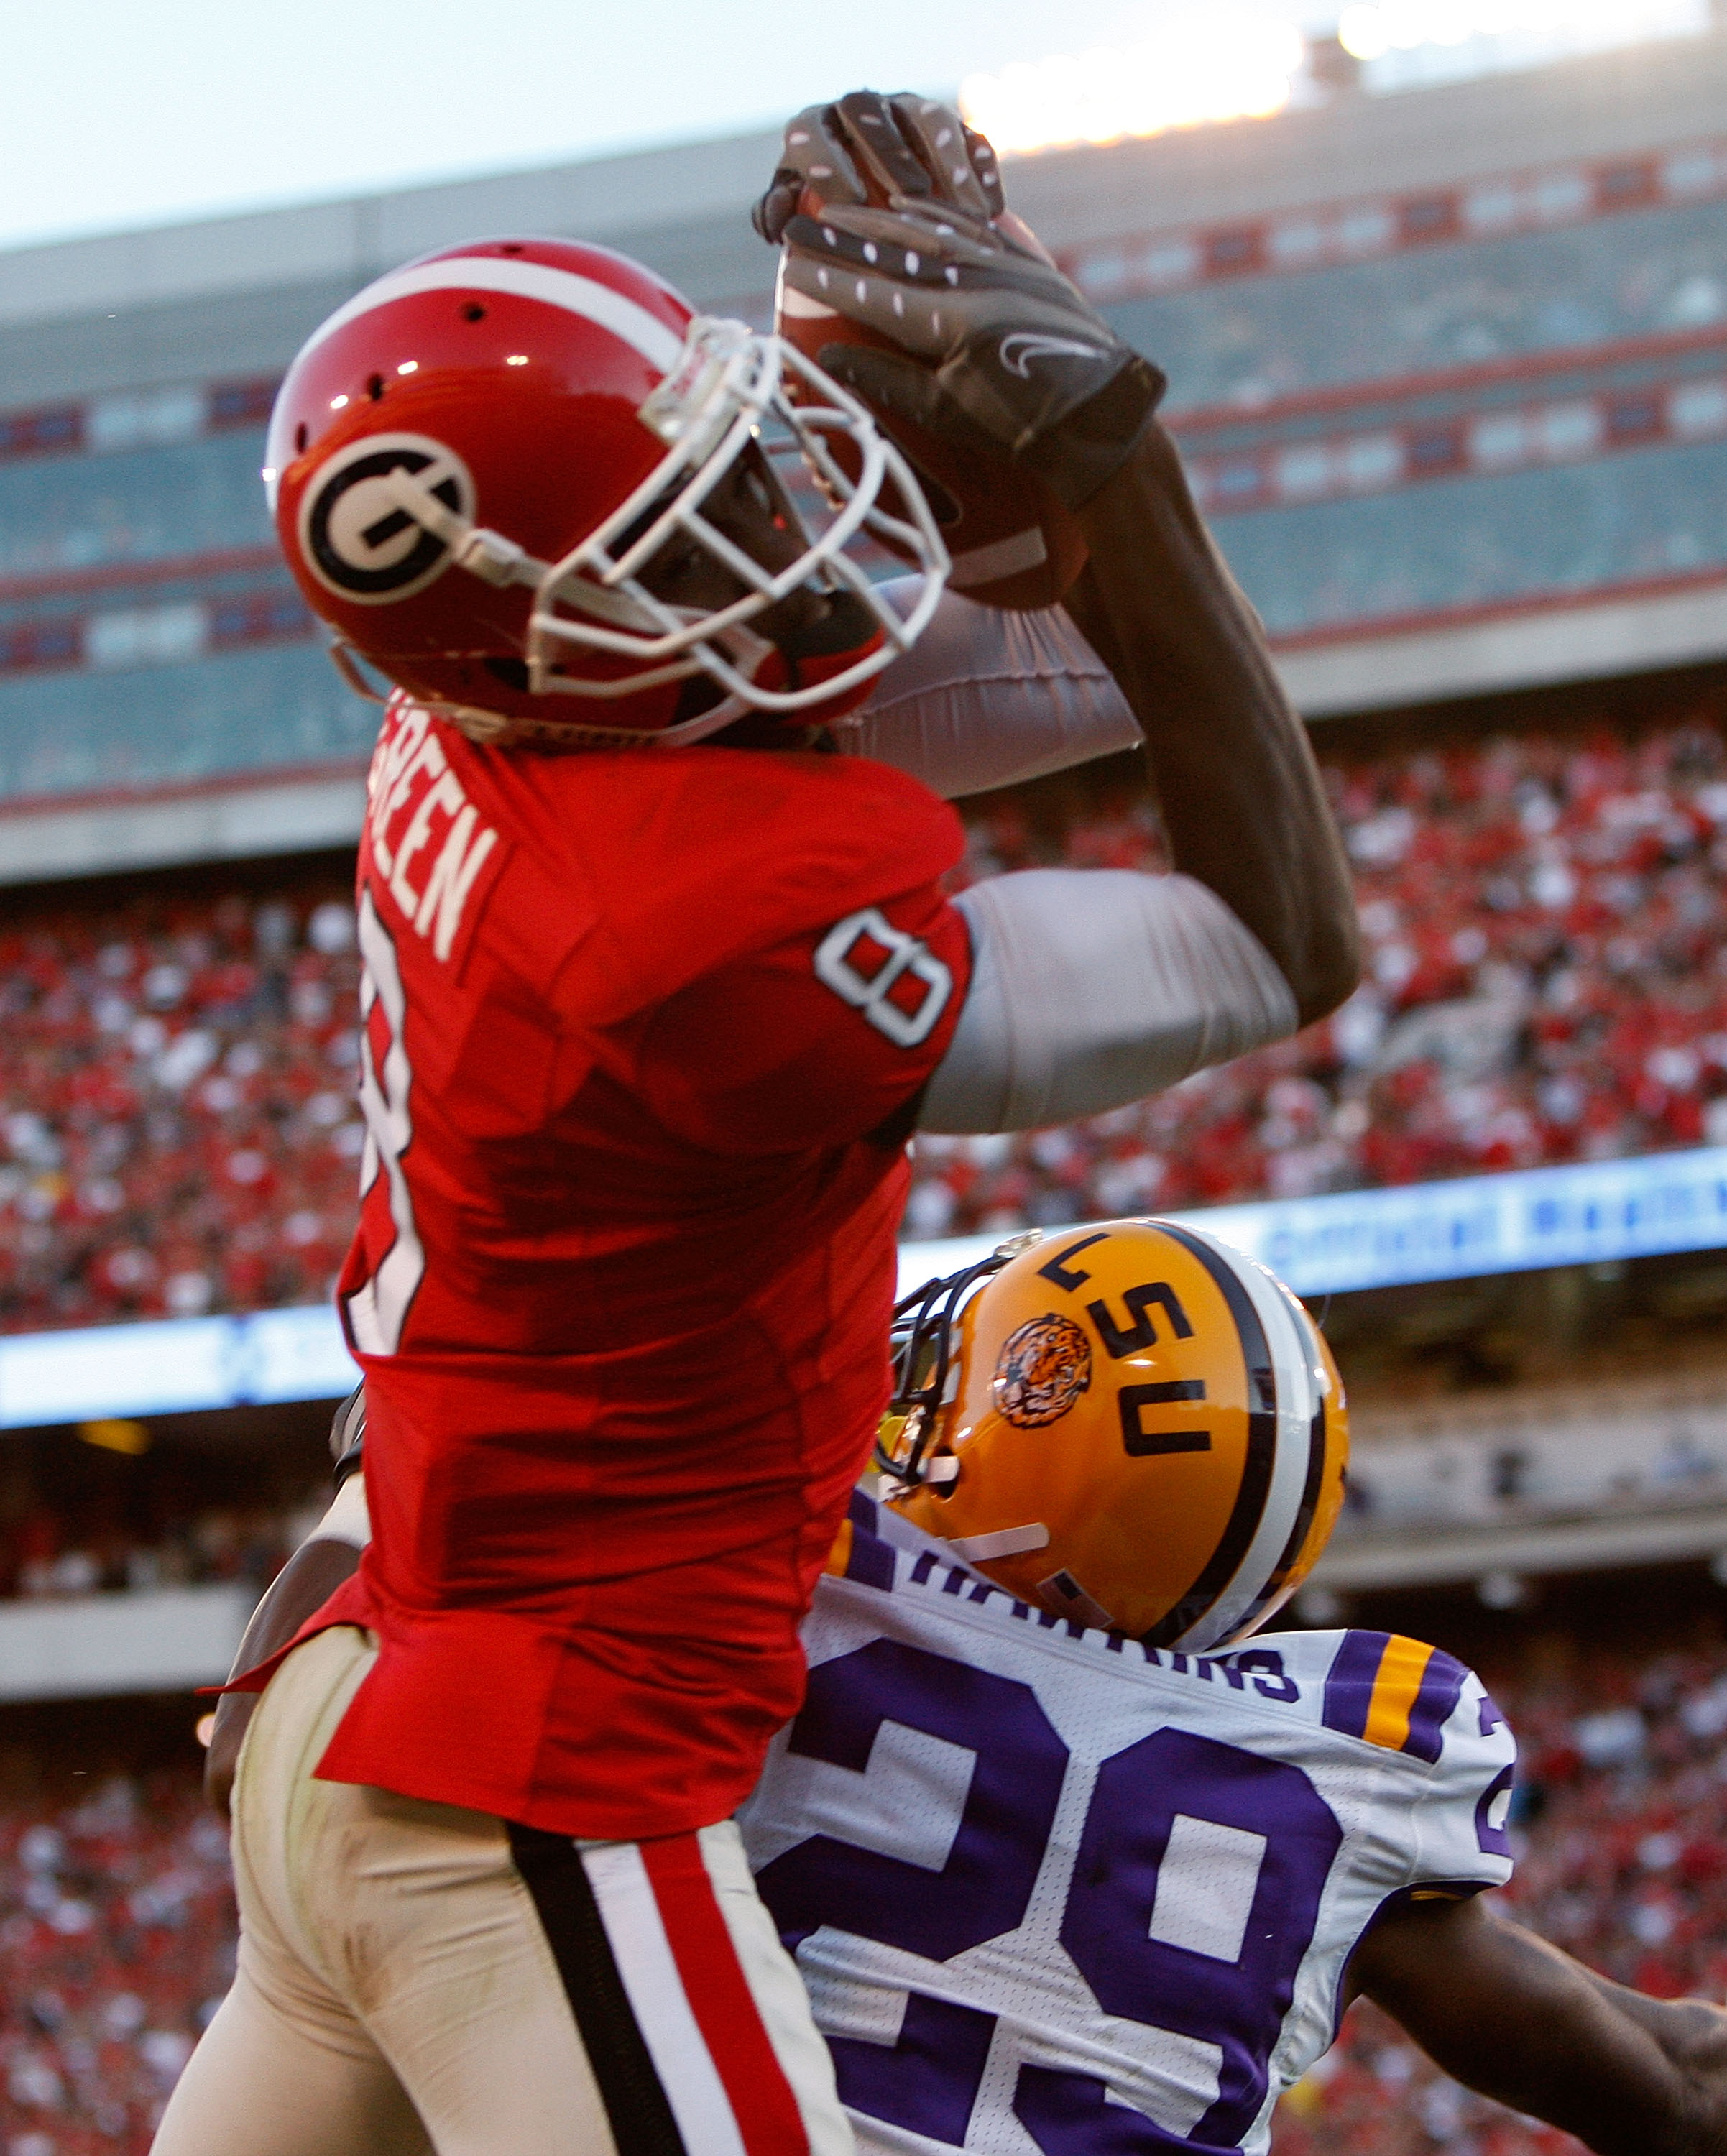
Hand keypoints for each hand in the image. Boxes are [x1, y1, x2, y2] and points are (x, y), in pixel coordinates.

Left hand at [753, 89, 1005, 242]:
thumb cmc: (823, 217)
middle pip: (872, 114)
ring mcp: (909, 111)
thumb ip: (777, 214)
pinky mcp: (952, 125)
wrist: (870, 198)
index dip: (825, 160)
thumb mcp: (795, 214)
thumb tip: (780, 216)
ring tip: (963, 210)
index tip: (844, 203)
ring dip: (947, 160)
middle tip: (906, 195)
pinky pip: (972, 137)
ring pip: (930, 119)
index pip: (811, 131)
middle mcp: (862, 109)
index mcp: (816, 127)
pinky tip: (990, 211)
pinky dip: (981, 172)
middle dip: (890, 152)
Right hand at [779, 199, 1165, 509]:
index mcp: (951, 321)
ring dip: (883, 217)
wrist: (1099, 416)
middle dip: (845, 235)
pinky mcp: (1027, 262)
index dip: (830, 276)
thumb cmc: (1019, 428)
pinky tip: (910, 206)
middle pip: (896, 248)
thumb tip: (830, 358)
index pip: (874, 291)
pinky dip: (934, 213)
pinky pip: (971, 225)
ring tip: (844, 209)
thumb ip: (887, 381)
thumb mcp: (947, 413)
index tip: (792, 263)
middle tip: (804, 223)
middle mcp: (976, 280)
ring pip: (931, 228)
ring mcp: (1004, 265)